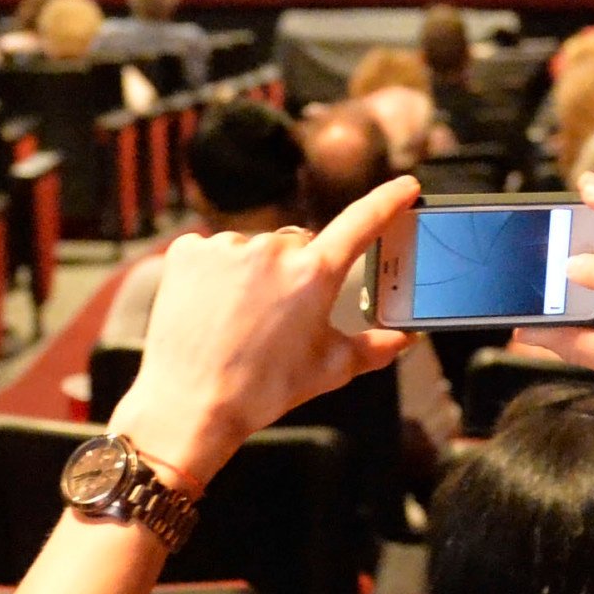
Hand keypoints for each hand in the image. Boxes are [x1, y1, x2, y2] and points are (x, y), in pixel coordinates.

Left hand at [113, 175, 416, 487]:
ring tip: (239, 320)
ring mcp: (226, 247)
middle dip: (297, 272)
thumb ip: (376, 348)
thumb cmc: (262, 390)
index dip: (389, 200)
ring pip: (254, 249)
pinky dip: (215, 274)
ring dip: (253, 273)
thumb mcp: (329, 369)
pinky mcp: (188, 251)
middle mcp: (273, 249)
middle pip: (299, 246)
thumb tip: (406, 338)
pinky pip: (214, 252)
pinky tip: (210, 308)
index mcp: (314, 275)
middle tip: (281, 317)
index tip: (406, 187)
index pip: (362, 222)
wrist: (189, 406)